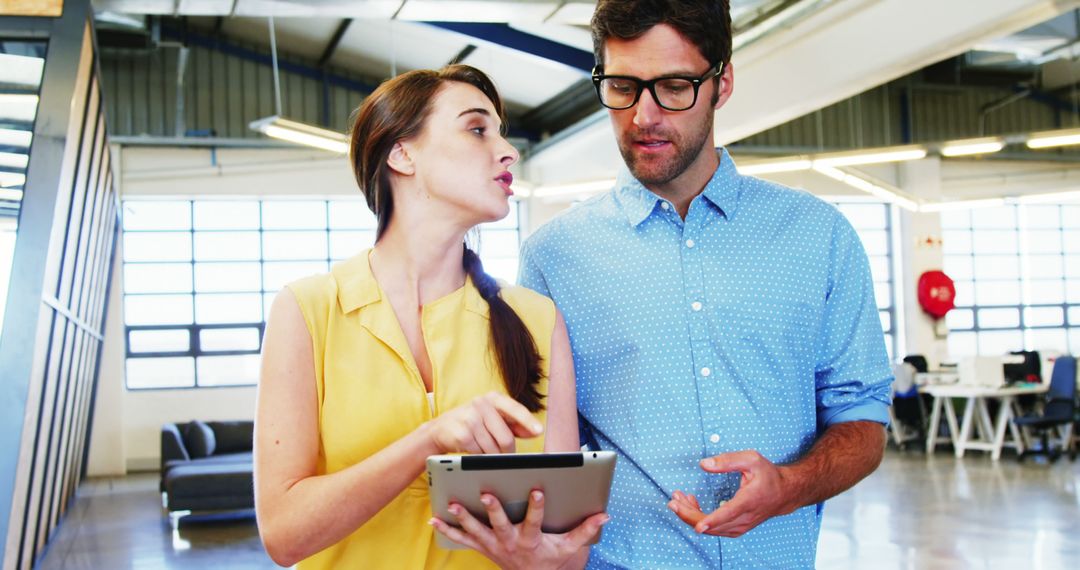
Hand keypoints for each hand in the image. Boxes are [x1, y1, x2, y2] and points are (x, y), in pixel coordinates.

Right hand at [425, 391, 543, 453]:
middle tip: (505, 457)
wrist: (440, 429)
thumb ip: (515, 424)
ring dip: (492, 456)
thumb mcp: (493, 418)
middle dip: (507, 452)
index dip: (528, 421)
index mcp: (493, 398)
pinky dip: (479, 457)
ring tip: (485, 451)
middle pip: (506, 437)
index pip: (515, 409)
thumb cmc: (472, 423)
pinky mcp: (461, 434)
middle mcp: (481, 404)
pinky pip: (479, 453)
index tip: (539, 431)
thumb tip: (535, 431)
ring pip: (493, 449)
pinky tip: (473, 450)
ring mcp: (470, 418)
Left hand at [430, 490, 607, 569]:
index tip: (539, 490)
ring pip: (477, 531)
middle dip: (493, 509)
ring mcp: (493, 546)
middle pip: (501, 525)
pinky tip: (434, 518)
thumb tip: (605, 514)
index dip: (537, 506)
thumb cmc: (549, 558)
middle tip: (486, 493)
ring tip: (452, 503)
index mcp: (532, 539)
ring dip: (463, 517)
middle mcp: (510, 542)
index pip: (535, 521)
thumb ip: (585, 530)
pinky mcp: (482, 547)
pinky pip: (462, 539)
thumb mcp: (569, 548)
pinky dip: (447, 529)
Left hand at [668, 450, 794, 536]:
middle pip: (714, 524)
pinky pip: (714, 529)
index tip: (698, 526)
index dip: (713, 520)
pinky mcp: (736, 529)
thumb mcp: (751, 459)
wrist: (784, 493)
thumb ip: (727, 460)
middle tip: (673, 500)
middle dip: (689, 514)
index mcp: (749, 500)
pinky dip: (699, 519)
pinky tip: (691, 504)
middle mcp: (745, 518)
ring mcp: (740, 526)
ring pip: (711, 529)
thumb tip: (704, 464)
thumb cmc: (767, 475)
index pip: (729, 513)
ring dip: (691, 516)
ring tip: (678, 498)